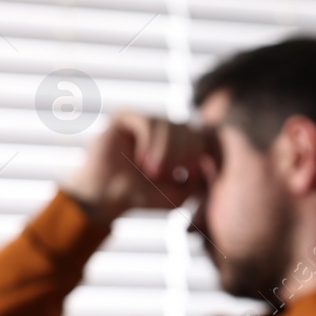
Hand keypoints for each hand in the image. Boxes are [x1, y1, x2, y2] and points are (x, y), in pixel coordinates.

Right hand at [60, 111, 218, 222]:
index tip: (189, 174)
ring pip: (170, 124)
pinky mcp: (124, 116)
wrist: (107, 199)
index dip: (199, 155)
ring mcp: (144, 120)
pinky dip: (152, 143)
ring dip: (167, 151)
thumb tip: (208, 163)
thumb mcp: (179, 193)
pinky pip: (149, 121)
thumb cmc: (143, 196)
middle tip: (167, 175)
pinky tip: (144, 161)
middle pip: (188, 129)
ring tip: (154, 172)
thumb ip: (198, 180)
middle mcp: (162, 128)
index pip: (200, 138)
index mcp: (178, 142)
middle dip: (184, 153)